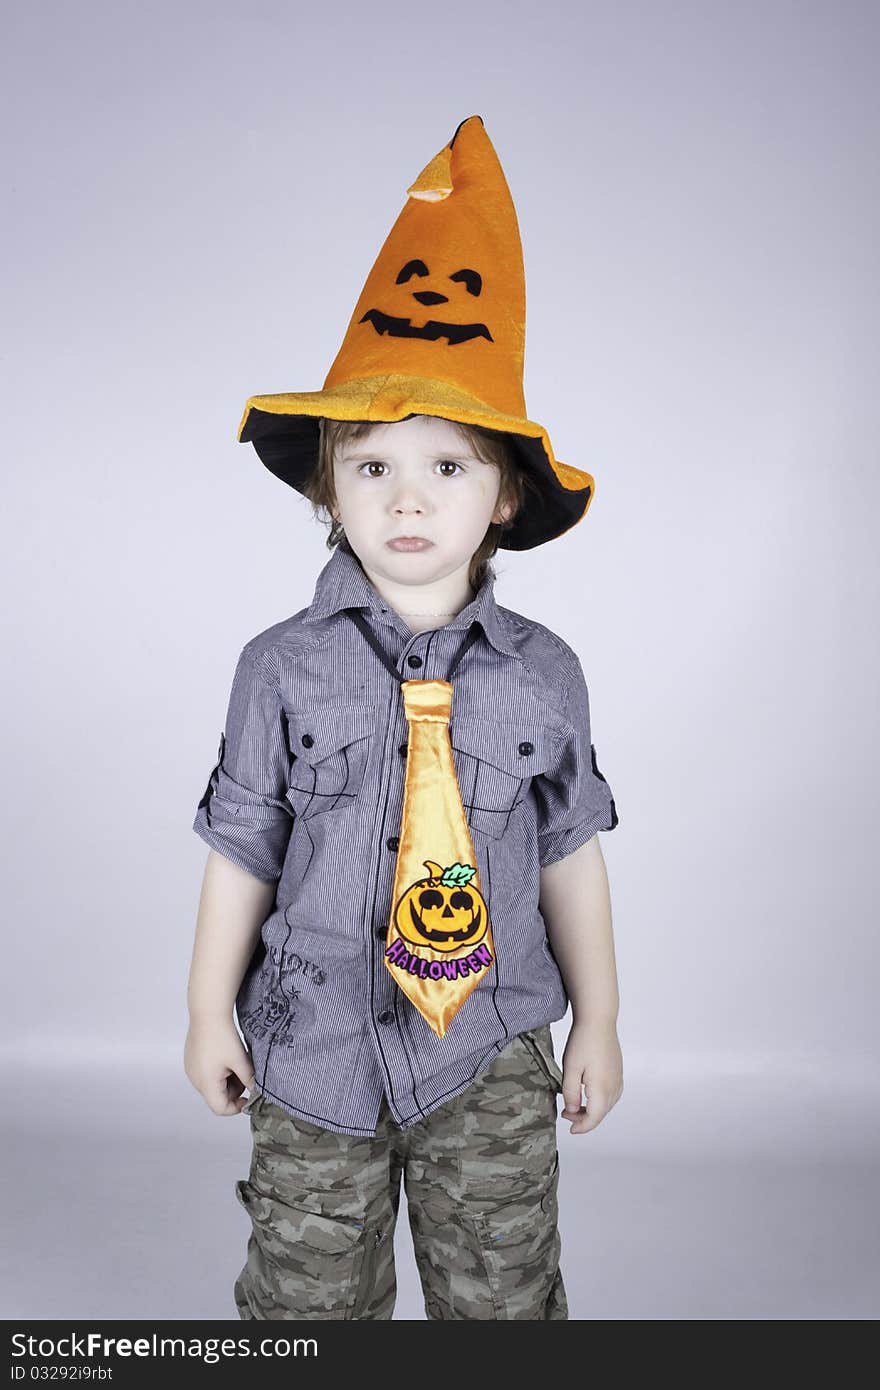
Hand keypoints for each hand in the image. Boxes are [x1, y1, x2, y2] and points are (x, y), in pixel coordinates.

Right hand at [184, 1015, 255, 1115]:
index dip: (236, 1107)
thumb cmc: (222, 1035)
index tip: (248, 1096)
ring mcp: (191, 1069)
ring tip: (237, 1062)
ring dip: (226, 1080)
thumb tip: (256, 1090)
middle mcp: (195, 1079)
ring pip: (212, 1084)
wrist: (208, 1012)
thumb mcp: (240, 1060)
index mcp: (206, 1083)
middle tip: (245, 1073)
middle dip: (233, 1090)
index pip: (220, 1108)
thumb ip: (249, 1079)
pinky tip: (226, 1056)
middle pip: (216, 1096)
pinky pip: (206, 1073)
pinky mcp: (191, 1060)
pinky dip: (218, 1071)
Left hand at [560, 1018, 623, 1133]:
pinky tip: (588, 1094)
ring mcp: (618, 1079)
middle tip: (566, 1114)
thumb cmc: (583, 1041)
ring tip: (575, 1106)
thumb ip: (571, 1093)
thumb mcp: (570, 1069)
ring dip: (592, 1110)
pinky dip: (600, 1101)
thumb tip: (573, 1112)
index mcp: (602, 1089)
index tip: (571, 1130)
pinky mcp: (618, 1072)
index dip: (582, 1127)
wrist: (598, 1020)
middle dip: (584, 1119)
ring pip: (607, 1105)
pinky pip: (611, 1094)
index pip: (594, 1118)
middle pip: (601, 1113)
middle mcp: (614, 1086)